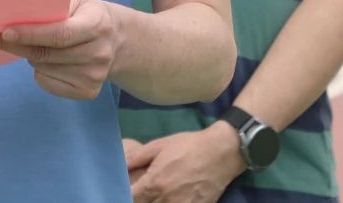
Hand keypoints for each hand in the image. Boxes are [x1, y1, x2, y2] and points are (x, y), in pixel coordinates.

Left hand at [0, 0, 118, 99]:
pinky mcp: (88, 92)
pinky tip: (49, 60)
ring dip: (30, 55)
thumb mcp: (75, 0)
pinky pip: (48, 83)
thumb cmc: (87, 14)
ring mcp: (95, 76)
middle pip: (47, 54)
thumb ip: (50, 4)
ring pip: (44, 68)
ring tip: (37, 44)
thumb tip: (12, 10)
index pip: (60, 33)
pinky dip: (40, 71)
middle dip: (16, 45)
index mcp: (96, 24)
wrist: (118, 39)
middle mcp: (99, 53)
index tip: (4, 32)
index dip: (31, 34)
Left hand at [126, 123, 245, 202]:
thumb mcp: (159, 145)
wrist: (220, 153)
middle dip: (140, 199)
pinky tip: (171, 197)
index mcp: (155, 183)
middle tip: (141, 191)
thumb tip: (122, 166)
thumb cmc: (188, 146)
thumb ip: (138, 157)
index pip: (131, 198)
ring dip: (154, 202)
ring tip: (157, 194)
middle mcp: (166, 200)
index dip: (125, 195)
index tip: (124, 190)